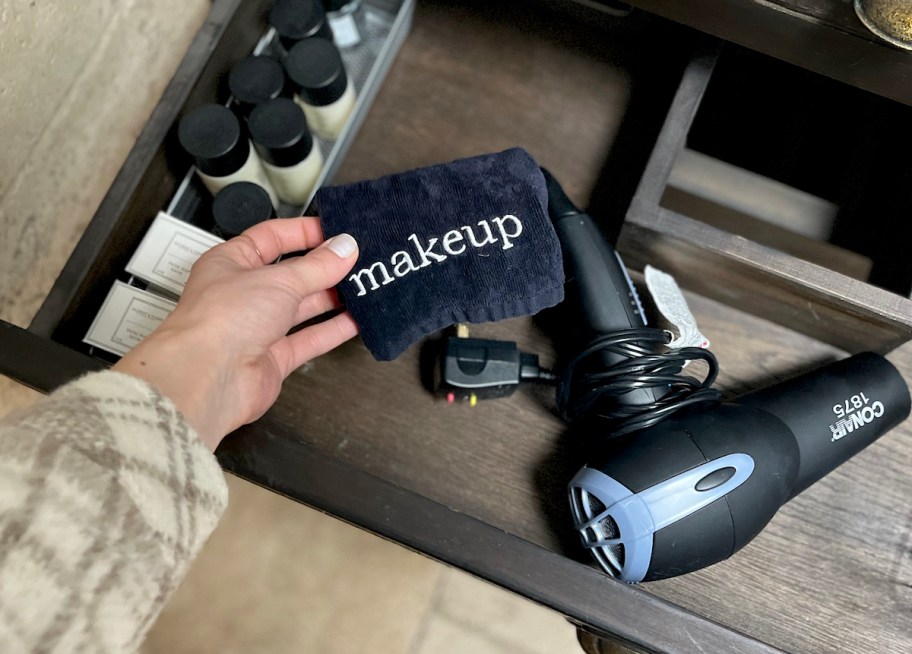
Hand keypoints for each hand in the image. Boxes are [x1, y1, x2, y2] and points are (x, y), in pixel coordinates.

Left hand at [113, 217, 358, 450]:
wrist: (208, 378)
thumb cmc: (220, 320)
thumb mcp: (278, 280)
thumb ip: (317, 266)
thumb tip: (344, 248)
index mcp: (231, 262)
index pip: (271, 237)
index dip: (304, 232)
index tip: (336, 231)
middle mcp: (242, 294)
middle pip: (291, 274)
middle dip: (324, 268)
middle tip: (358, 260)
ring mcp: (257, 327)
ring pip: (301, 308)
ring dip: (332, 298)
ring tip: (363, 287)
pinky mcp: (272, 358)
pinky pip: (308, 339)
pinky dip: (332, 330)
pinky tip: (355, 321)